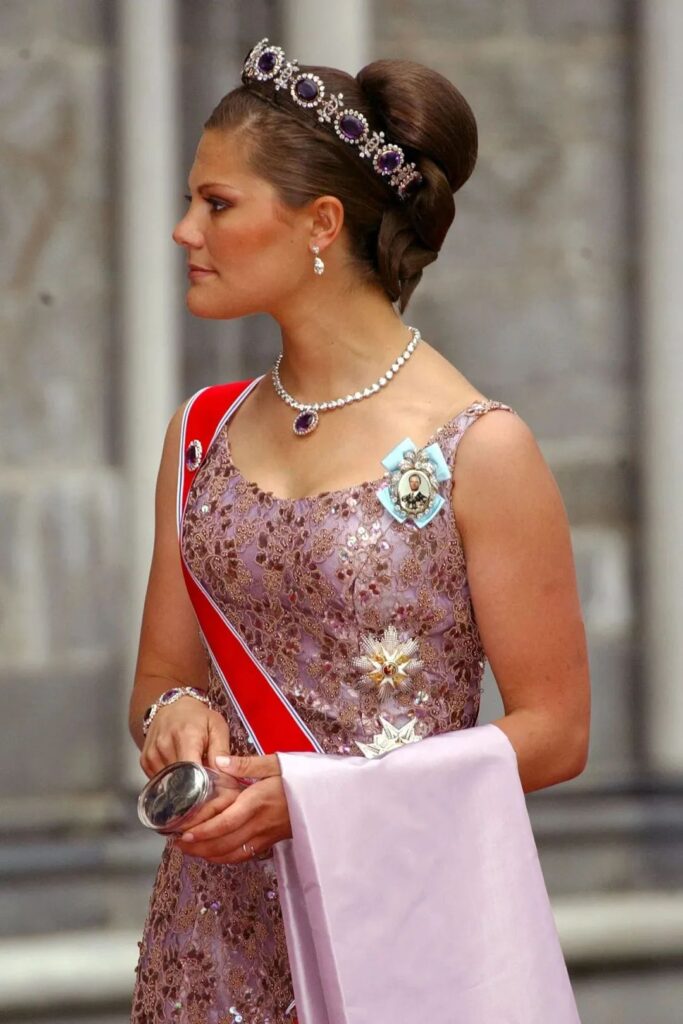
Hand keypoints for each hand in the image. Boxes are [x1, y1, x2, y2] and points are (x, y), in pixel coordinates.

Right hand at [139, 696, 229, 777]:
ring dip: (181, 781)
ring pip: (169, 782)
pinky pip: (160, 780)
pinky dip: (170, 778)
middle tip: (203, 777)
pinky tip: (178, 767)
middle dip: (194, 784)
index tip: (211, 786)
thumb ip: (221, 751)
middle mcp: (165, 745)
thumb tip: (223, 772)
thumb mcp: (217, 727)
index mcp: (186, 736)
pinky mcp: (145, 760)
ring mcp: (152, 753)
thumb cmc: (198, 718)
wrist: (173, 708)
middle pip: (181, 780)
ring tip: (190, 768)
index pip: (192, 772)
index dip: (203, 784)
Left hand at [173, 753, 290, 863]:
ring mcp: (266, 837)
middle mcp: (260, 823)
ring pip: (232, 854)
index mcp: (259, 802)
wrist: (328, 796)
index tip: (185, 832)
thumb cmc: (301, 776)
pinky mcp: (270, 843)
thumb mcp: (277, 762)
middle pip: (224, 843)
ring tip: (188, 848)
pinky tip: (212, 852)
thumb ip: (246, 763)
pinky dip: (224, 858)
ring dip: (208, 854)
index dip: (205, 831)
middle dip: (198, 846)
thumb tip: (218, 761)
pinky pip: (244, 855)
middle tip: (177, 842)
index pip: (227, 822)